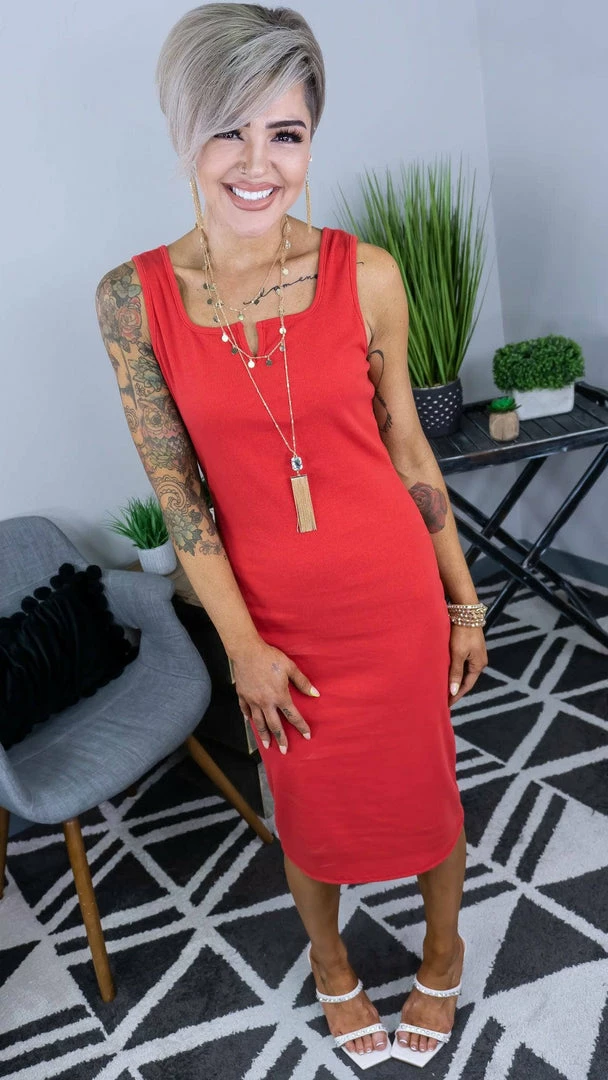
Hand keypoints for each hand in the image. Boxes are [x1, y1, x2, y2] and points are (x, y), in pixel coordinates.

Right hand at [231, 638, 319, 753]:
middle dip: (280, 738)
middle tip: (284, 750)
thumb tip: (315, 694)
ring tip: (267, 745)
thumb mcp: (290, 667)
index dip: (301, 727)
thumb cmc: (270, 657)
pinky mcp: (242, 695)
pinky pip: (245, 709)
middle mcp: (266, 702)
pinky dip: (248, 717)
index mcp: (279, 696)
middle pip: (274, 725)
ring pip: (258, 722)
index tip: (307, 736)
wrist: (247, 651)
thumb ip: (302, 682)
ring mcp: (252, 700)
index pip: (293, 716)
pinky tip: (250, 722)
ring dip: (263, 734)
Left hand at [447, 624, 487, 704]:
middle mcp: (478, 660)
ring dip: (453, 679)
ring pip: (462, 671)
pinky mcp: (468, 646)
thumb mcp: (458, 654)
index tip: (446, 704)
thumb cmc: (462, 632)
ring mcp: (474, 653)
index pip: (466, 685)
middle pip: (465, 679)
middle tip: (442, 698)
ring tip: (441, 687)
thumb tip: (453, 691)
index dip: (456, 695)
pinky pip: (461, 662)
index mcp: (479, 665)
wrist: (465, 611)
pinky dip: (453, 669)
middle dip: (455, 689)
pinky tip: (444, 671)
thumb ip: (456, 673)